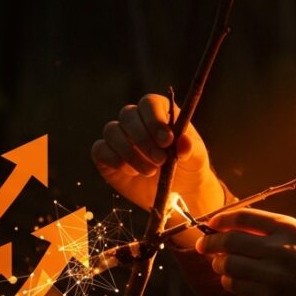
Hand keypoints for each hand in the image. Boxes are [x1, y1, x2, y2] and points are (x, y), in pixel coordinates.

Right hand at [91, 94, 225, 236]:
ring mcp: (119, 137)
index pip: (149, 103)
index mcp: (158, 112)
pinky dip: (114, 160)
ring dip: (130, 152)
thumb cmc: (187, 167)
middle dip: (143, 139)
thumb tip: (183, 142)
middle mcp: (136, 120)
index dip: (155, 120)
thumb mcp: (196, 158)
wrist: (176, 192)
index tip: (167, 141)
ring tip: (150, 171)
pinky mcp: (106, 155)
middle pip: (128, 115)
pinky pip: (100, 149)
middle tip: (160, 161)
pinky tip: (131, 172)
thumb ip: (191, 148)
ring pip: (112, 131)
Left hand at [196, 208, 295, 295]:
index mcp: (290, 228)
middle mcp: (281, 248)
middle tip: (203, 246)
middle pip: (229, 240)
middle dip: (209, 242)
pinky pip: (235, 285)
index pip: (243, 216)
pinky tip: (236, 282)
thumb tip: (231, 227)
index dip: (220, 220)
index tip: (211, 224)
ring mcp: (274, 273)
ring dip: (219, 265)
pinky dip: (229, 282)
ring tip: (222, 266)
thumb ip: (271, 231)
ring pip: (227, 264)